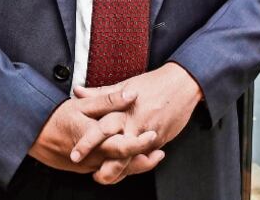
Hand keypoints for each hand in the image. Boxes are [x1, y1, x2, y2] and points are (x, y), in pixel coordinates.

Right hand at [28, 87, 159, 173]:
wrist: (31, 134)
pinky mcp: (85, 168)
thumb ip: (109, 100)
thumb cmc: (56, 117)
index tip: (154, 135)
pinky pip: (106, 169)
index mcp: (94, 140)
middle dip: (144, 161)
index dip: (141, 143)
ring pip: (116, 171)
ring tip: (151, 156)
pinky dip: (119, 165)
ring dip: (134, 165)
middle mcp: (93, 157)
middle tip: (160, 152)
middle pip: (124, 165)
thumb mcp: (82, 104)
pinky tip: (128, 157)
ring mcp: (88, 165)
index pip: (123, 147)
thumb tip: (132, 94)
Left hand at [70, 62, 202, 183]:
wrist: (183, 84)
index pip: (101, 130)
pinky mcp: (160, 141)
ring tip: (107, 174)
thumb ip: (101, 93)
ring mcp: (149, 135)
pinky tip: (127, 167)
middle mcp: (136, 125)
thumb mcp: (126, 85)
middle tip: (94, 175)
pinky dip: (135, 165)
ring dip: (119, 171)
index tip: (75, 154)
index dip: (87, 144)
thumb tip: (78, 92)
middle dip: (105, 170)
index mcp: (124, 111)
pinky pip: (145, 158)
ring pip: (132, 161)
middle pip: (117, 154)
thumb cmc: (154, 83)